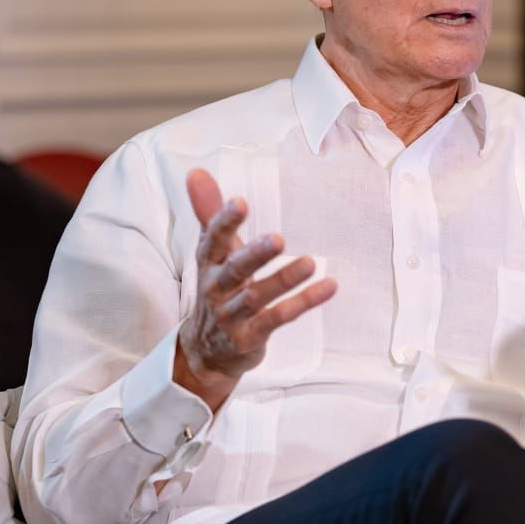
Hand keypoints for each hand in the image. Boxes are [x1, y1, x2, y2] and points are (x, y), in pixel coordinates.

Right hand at [173, 168, 336, 408]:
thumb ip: (209, 213)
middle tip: (279, 238)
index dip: (224, 222)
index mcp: (208, 264)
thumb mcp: (212, 253)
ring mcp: (233, 316)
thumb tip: (196, 171)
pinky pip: (279, 318)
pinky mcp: (250, 337)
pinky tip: (328, 286)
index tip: (240, 201)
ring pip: (258, 297)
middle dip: (255, 254)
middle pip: (235, 270)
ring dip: (284, 279)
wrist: (206, 352)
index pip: (213, 240)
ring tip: (310, 263)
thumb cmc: (218, 289)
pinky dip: (304, 302)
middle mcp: (217, 289)